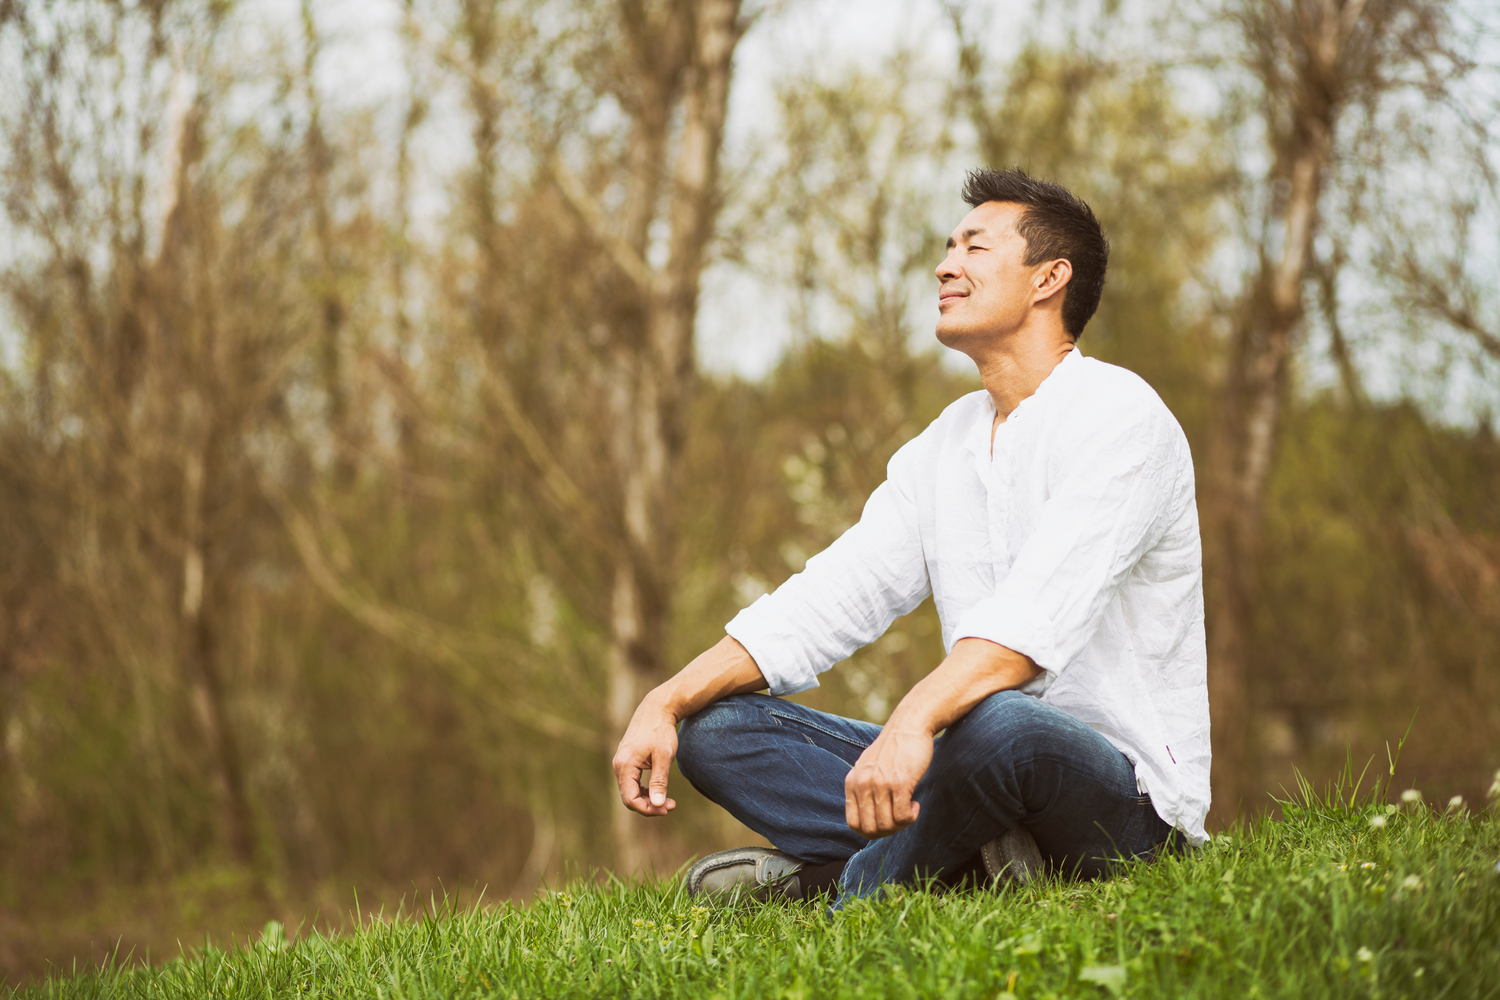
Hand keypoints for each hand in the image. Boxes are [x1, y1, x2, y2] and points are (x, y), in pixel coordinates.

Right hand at [612, 697, 679, 816]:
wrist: (656, 709)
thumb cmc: (661, 731)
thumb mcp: (664, 757)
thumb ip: (659, 781)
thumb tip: (658, 804)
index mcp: (624, 765)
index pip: (630, 799)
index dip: (648, 809)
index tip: (667, 809)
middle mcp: (618, 765)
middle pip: (629, 797)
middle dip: (649, 805)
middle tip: (671, 806)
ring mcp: (621, 763)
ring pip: (630, 791)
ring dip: (647, 799)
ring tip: (668, 801)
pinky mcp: (626, 761)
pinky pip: (631, 782)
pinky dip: (644, 790)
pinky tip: (658, 790)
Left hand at [844, 727, 934, 837]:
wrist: (908, 726)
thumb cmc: (892, 749)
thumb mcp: (868, 767)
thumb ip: (864, 789)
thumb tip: (867, 820)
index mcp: (852, 782)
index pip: (853, 823)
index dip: (870, 831)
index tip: (885, 823)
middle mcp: (863, 784)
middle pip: (870, 829)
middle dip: (887, 832)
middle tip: (899, 819)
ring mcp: (880, 784)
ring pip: (887, 825)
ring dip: (901, 825)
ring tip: (908, 810)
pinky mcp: (900, 782)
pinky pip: (902, 816)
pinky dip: (911, 817)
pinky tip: (915, 805)